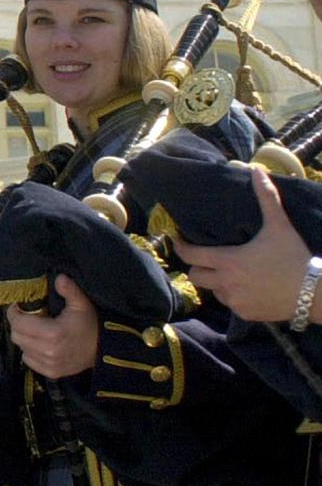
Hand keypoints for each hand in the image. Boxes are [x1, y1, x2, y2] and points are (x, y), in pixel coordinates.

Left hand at [7, 275, 99, 378]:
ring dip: (24, 338)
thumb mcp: (82, 304)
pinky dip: (30, 351)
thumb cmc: (91, 325)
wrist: (104, 350)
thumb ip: (69, 290)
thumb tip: (59, 277)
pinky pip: (29, 360)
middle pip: (16, 336)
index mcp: (53, 333)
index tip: (18, 307)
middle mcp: (48, 351)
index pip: (19, 323)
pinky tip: (40, 344)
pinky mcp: (51, 372)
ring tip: (34, 330)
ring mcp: (49, 364)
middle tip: (26, 317)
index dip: (14, 313)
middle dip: (18, 324)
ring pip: (21, 348)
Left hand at [174, 169, 317, 323]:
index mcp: (227, 261)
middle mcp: (225, 283)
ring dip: (216, 283)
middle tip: (207, 259)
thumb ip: (266, 198)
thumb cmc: (294, 256)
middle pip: (195, 276)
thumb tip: (257, 171)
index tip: (178, 241)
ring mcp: (235, 301)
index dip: (181, 248)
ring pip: (212, 292)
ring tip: (231, 273)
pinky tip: (247, 288)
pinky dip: (234, 297)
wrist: (315, 292)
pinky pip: (230, 305)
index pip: (190, 255)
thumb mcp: (279, 225)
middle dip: (198, 267)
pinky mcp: (245, 314)